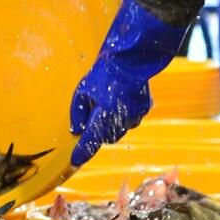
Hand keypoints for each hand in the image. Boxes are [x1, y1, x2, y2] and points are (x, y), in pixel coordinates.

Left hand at [70, 0, 186, 167]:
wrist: (132, 58)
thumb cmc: (104, 73)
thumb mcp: (82, 91)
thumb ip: (78, 113)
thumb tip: (77, 130)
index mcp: (105, 115)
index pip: (90, 141)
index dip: (82, 153)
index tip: (75, 161)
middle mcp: (122, 120)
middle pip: (105, 137)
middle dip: (98, 130)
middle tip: (94, 110)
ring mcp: (135, 116)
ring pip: (118, 130)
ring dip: (111, 122)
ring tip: (109, 99)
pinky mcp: (144, 111)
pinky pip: (130, 120)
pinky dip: (123, 114)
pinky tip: (121, 98)